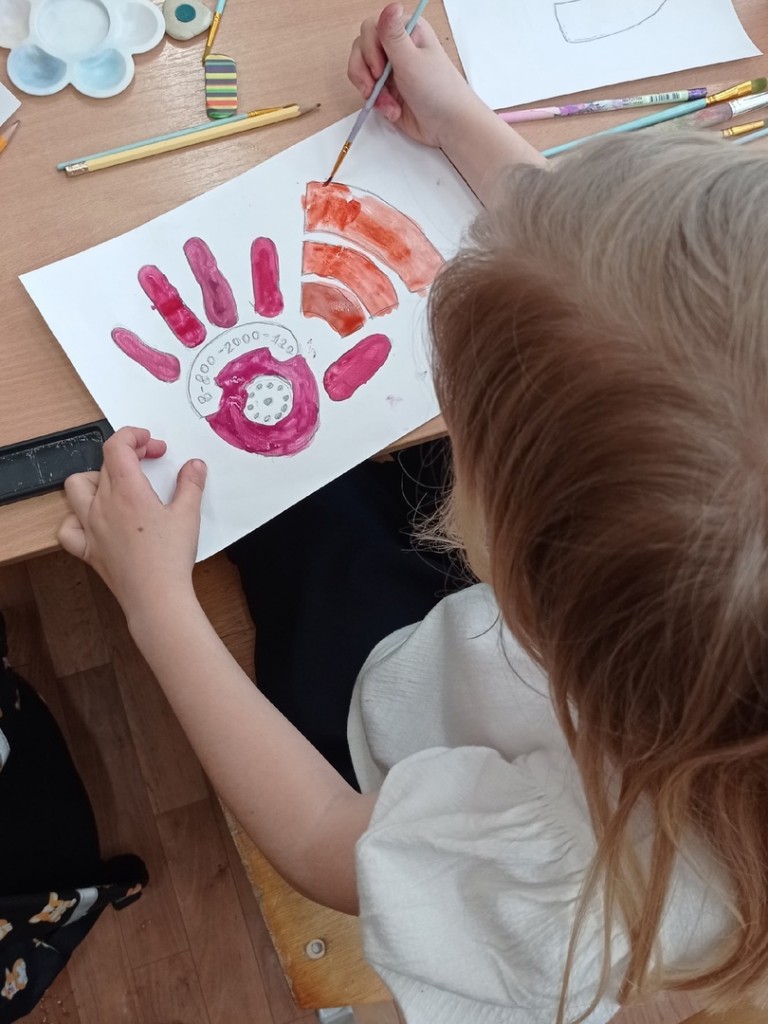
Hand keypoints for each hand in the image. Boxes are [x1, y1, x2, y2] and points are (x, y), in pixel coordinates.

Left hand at [58, 426, 206, 614]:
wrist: (156, 597)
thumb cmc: (170, 558)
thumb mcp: (189, 515)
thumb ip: (191, 484)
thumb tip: (195, 466)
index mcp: (127, 491)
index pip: (116, 446)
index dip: (133, 436)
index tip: (151, 444)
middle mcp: (103, 505)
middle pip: (104, 464)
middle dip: (128, 455)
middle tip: (151, 463)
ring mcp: (91, 527)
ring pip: (76, 488)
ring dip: (95, 479)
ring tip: (117, 485)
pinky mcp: (88, 549)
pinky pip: (67, 528)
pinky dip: (75, 519)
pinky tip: (93, 520)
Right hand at [348, 3, 475, 148]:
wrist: (448, 125)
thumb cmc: (437, 91)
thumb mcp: (412, 61)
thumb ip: (394, 36)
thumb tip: (391, 5)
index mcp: (406, 31)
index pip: (371, 29)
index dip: (370, 50)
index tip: (380, 70)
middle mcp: (396, 47)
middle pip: (361, 50)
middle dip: (365, 73)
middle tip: (374, 88)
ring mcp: (390, 69)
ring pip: (362, 72)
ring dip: (372, 92)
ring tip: (390, 105)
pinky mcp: (387, 89)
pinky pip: (368, 92)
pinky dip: (377, 103)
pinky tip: (393, 111)